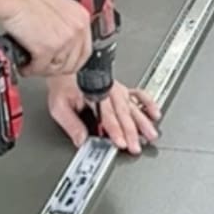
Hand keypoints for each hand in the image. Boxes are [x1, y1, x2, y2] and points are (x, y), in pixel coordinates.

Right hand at [1, 0, 93, 77]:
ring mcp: (64, 40)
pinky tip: (24, 66)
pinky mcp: (47, 48)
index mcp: (81, 18)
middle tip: (43, 67)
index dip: (72, 62)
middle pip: (72, 63)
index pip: (85, 51)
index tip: (62, 65)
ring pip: (56, 68)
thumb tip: (60, 44)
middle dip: (56, 69)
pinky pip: (39, 68)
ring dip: (42, 70)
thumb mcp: (57, 7)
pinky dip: (29, 69)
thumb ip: (63, 26)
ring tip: (32, 66)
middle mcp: (76, 29)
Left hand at [47, 77, 161, 154]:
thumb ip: (71, 124)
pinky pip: (139, 95)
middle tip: (135, 146)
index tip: (121, 142)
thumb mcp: (59, 106)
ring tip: (150, 135)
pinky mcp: (122, 90)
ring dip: (143, 122)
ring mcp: (117, 90)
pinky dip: (148, 104)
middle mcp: (108, 91)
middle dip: (131, 132)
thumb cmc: (63, 84)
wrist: (68, 67)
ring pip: (133, 107)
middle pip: (123, 114)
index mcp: (94, 93)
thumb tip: (81, 140)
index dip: (115, 130)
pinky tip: (155, 113)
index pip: (107, 116)